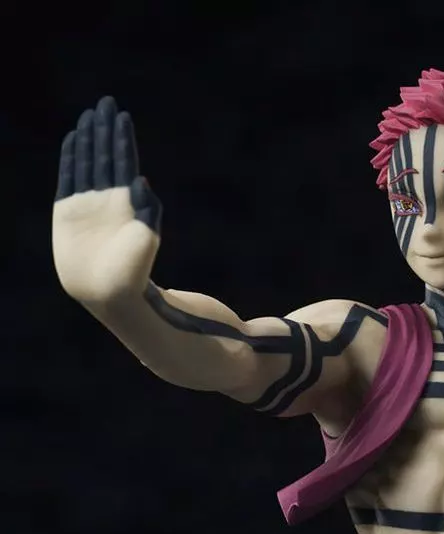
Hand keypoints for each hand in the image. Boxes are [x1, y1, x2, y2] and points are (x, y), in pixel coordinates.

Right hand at [52, 96, 162, 305]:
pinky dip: (69, 159)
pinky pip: (67, 179)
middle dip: (104, 130)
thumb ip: (147, 208)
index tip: (121, 115)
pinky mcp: (67, 213)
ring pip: (86, 163)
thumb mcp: (147, 238)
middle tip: (105, 102)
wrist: (108, 293)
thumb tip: (140, 179)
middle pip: (104, 155)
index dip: (122, 138)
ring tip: (89, 117)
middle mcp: (108, 199)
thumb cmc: (133, 270)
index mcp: (129, 202)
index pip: (123, 161)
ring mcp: (87, 205)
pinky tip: (71, 140)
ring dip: (86, 139)